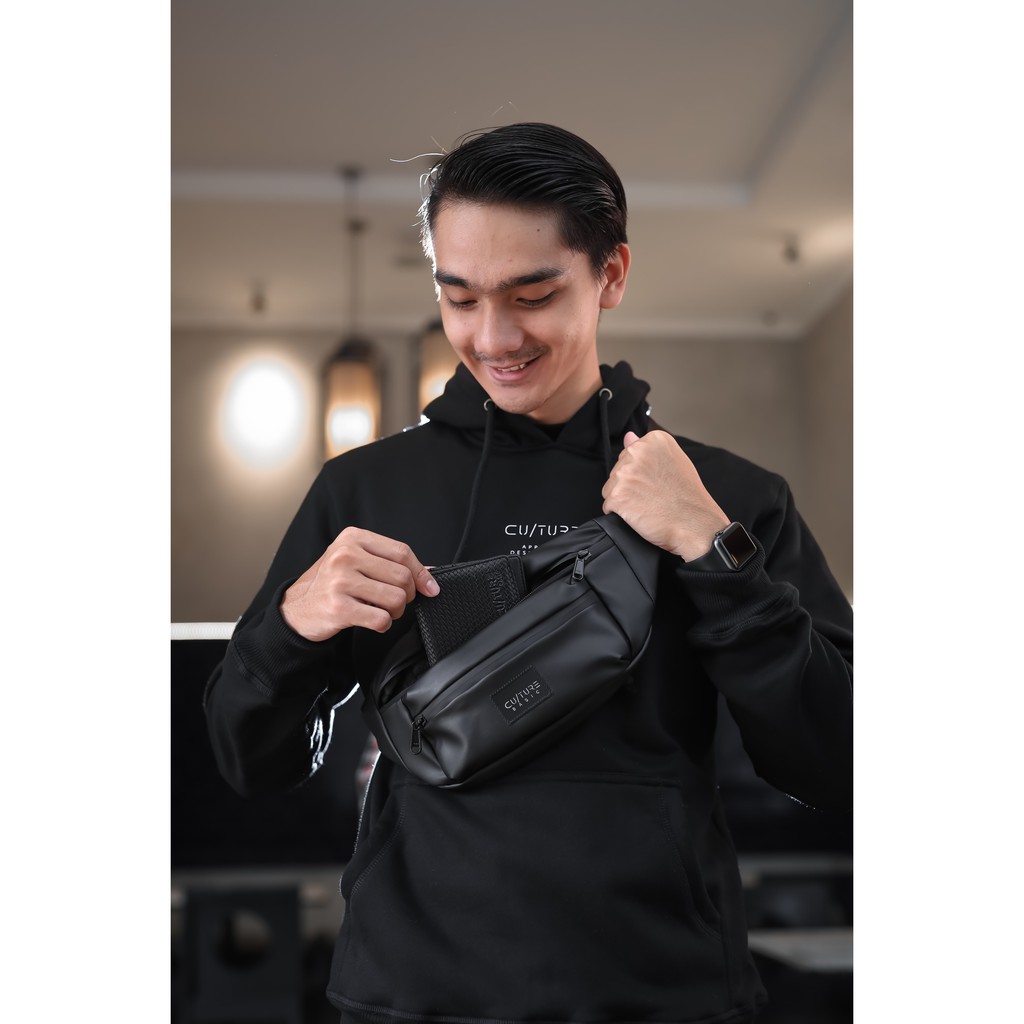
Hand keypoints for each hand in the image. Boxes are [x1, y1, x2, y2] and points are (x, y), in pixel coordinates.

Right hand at [280, 528, 439, 640]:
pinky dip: (383, 624)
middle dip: (407, 595)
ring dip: (396, 611)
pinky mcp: (338, 607)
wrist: (297, 608)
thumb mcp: (357, 562)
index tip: (430, 587)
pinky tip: (371, 620)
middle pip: (402, 576)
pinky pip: (381, 619)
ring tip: (382, 610)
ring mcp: (340, 581)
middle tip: (396, 601)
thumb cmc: (332, 583)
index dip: (421, 572)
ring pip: (395, 599)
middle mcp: (345, 555)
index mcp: (353, 538)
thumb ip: (390, 563)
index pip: (402, 552)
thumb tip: (430, 575)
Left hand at [601, 430, 729, 560]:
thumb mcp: (674, 463)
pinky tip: (640, 514)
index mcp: (653, 440)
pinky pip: (609, 506)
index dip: (640, 473)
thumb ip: (648, 449)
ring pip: (611, 488)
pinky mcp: (617, 495)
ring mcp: (625, 474)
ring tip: (647, 505)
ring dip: (624, 500)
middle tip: (654, 495)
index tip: (656, 481)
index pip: (629, 454)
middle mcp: (637, 452)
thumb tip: (628, 436)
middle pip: (617, 470)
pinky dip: (621, 514)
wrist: (694, 524)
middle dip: (630, 485)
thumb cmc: (688, 497)